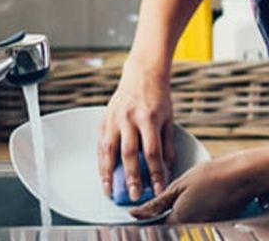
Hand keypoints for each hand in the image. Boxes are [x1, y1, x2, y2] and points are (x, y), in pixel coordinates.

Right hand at [97, 56, 173, 200]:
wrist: (143, 73)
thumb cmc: (158, 96)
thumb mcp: (168, 117)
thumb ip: (167, 143)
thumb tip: (167, 168)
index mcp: (149, 117)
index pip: (152, 151)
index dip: (154, 172)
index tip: (158, 188)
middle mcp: (130, 118)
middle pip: (129, 153)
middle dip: (132, 177)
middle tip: (135, 195)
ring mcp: (115, 118)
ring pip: (109, 150)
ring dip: (109, 174)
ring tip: (110, 192)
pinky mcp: (104, 119)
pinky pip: (100, 144)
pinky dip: (101, 161)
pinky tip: (103, 174)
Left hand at [130, 153, 260, 223]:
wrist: (244, 175)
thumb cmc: (214, 174)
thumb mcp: (181, 183)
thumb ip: (158, 202)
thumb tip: (137, 213)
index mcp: (179, 219)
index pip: (156, 226)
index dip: (149, 216)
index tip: (146, 210)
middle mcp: (192, 228)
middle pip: (172, 225)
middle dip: (169, 213)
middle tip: (178, 193)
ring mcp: (207, 227)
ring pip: (187, 223)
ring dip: (185, 211)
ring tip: (197, 191)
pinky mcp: (219, 224)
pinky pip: (202, 220)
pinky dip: (200, 209)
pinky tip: (208, 194)